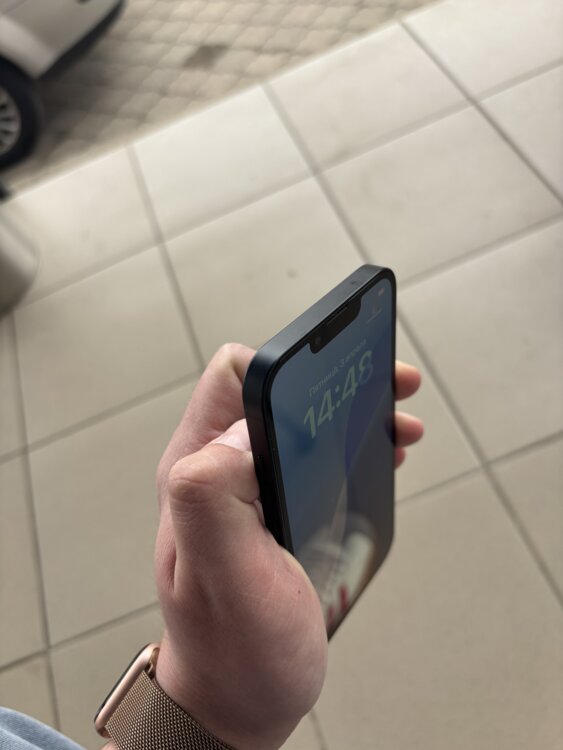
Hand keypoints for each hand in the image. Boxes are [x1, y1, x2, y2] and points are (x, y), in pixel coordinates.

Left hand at [153, 344, 422, 749]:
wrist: (241, 698)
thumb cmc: (233, 650)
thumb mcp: (221, 578)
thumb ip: (213, 497)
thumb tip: (244, 430)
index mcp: (199, 469)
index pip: (235, 377)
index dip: (287, 363)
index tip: (341, 373)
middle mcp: (221, 469)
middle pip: (275, 391)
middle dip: (334, 379)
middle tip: (391, 387)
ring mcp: (250, 490)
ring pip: (301, 422)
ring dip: (352, 411)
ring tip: (401, 426)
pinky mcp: (278, 510)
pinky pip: (314, 456)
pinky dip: (352, 445)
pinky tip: (385, 456)